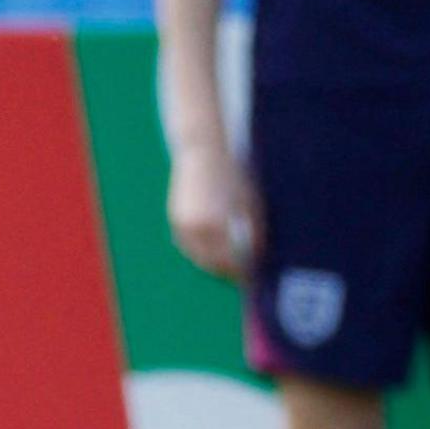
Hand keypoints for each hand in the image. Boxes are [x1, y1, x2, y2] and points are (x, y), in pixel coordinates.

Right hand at [167, 141, 258, 282]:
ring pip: (196, 256)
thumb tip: (255, 255)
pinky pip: (186, 245)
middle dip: (226, 271)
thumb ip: (253, 231)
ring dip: (211, 264)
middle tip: (241, 276)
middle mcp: (194, 228)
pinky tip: (212, 252)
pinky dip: (199, 252)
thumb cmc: (233, 176)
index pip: (230, 259)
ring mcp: (180, 224)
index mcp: (216, 224)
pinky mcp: (173, 220)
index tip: (253, 276)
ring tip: (228, 266)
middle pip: (211, 262)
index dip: (242, 270)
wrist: (203, 153)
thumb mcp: (250, 203)